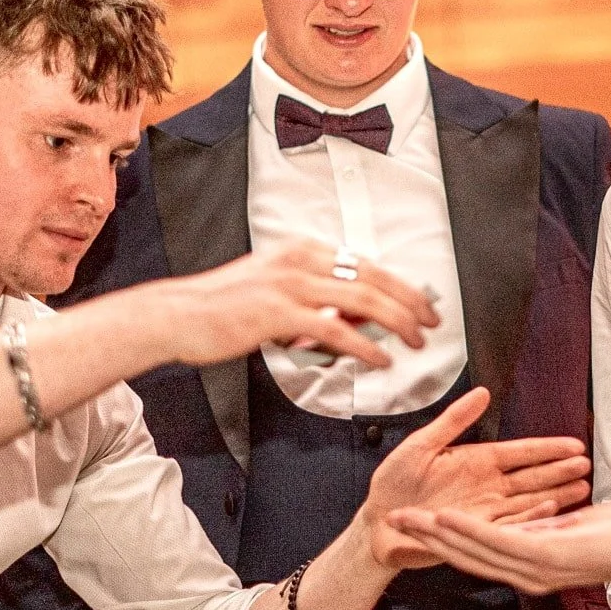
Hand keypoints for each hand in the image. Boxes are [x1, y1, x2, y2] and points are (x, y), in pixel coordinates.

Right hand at [155, 242, 438, 370]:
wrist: (178, 314)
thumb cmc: (224, 306)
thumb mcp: (275, 290)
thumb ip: (315, 298)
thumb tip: (358, 317)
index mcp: (302, 250)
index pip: (366, 263)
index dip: (401, 284)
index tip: (422, 304)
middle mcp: (300, 261)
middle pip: (373, 277)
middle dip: (410, 301)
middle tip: (432, 322)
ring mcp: (290, 285)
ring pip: (362, 300)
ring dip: (397, 322)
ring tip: (415, 341)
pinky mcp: (279, 314)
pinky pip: (335, 330)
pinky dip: (365, 346)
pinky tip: (380, 359)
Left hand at [362, 389, 591, 569]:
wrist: (378, 524)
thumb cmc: (393, 483)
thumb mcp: (420, 446)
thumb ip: (453, 421)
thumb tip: (482, 393)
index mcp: (476, 460)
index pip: (520, 452)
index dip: (546, 448)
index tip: (573, 443)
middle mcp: (487, 485)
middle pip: (532, 476)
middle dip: (560, 470)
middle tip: (587, 464)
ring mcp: (486, 509)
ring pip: (529, 501)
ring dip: (555, 494)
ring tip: (582, 488)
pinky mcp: (480, 531)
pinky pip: (512, 525)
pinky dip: (532, 519)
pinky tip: (552, 511)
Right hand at [386, 501, 610, 594]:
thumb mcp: (574, 526)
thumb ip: (546, 526)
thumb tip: (531, 516)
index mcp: (534, 567)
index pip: (479, 556)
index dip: (443, 544)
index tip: (414, 530)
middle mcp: (531, 574)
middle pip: (466, 557)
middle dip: (426, 541)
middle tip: (391, 524)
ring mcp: (538, 568)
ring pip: (475, 550)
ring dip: (437, 534)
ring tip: (408, 519)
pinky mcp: (548, 556)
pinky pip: (499, 541)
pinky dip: (468, 530)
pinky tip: (445, 519)